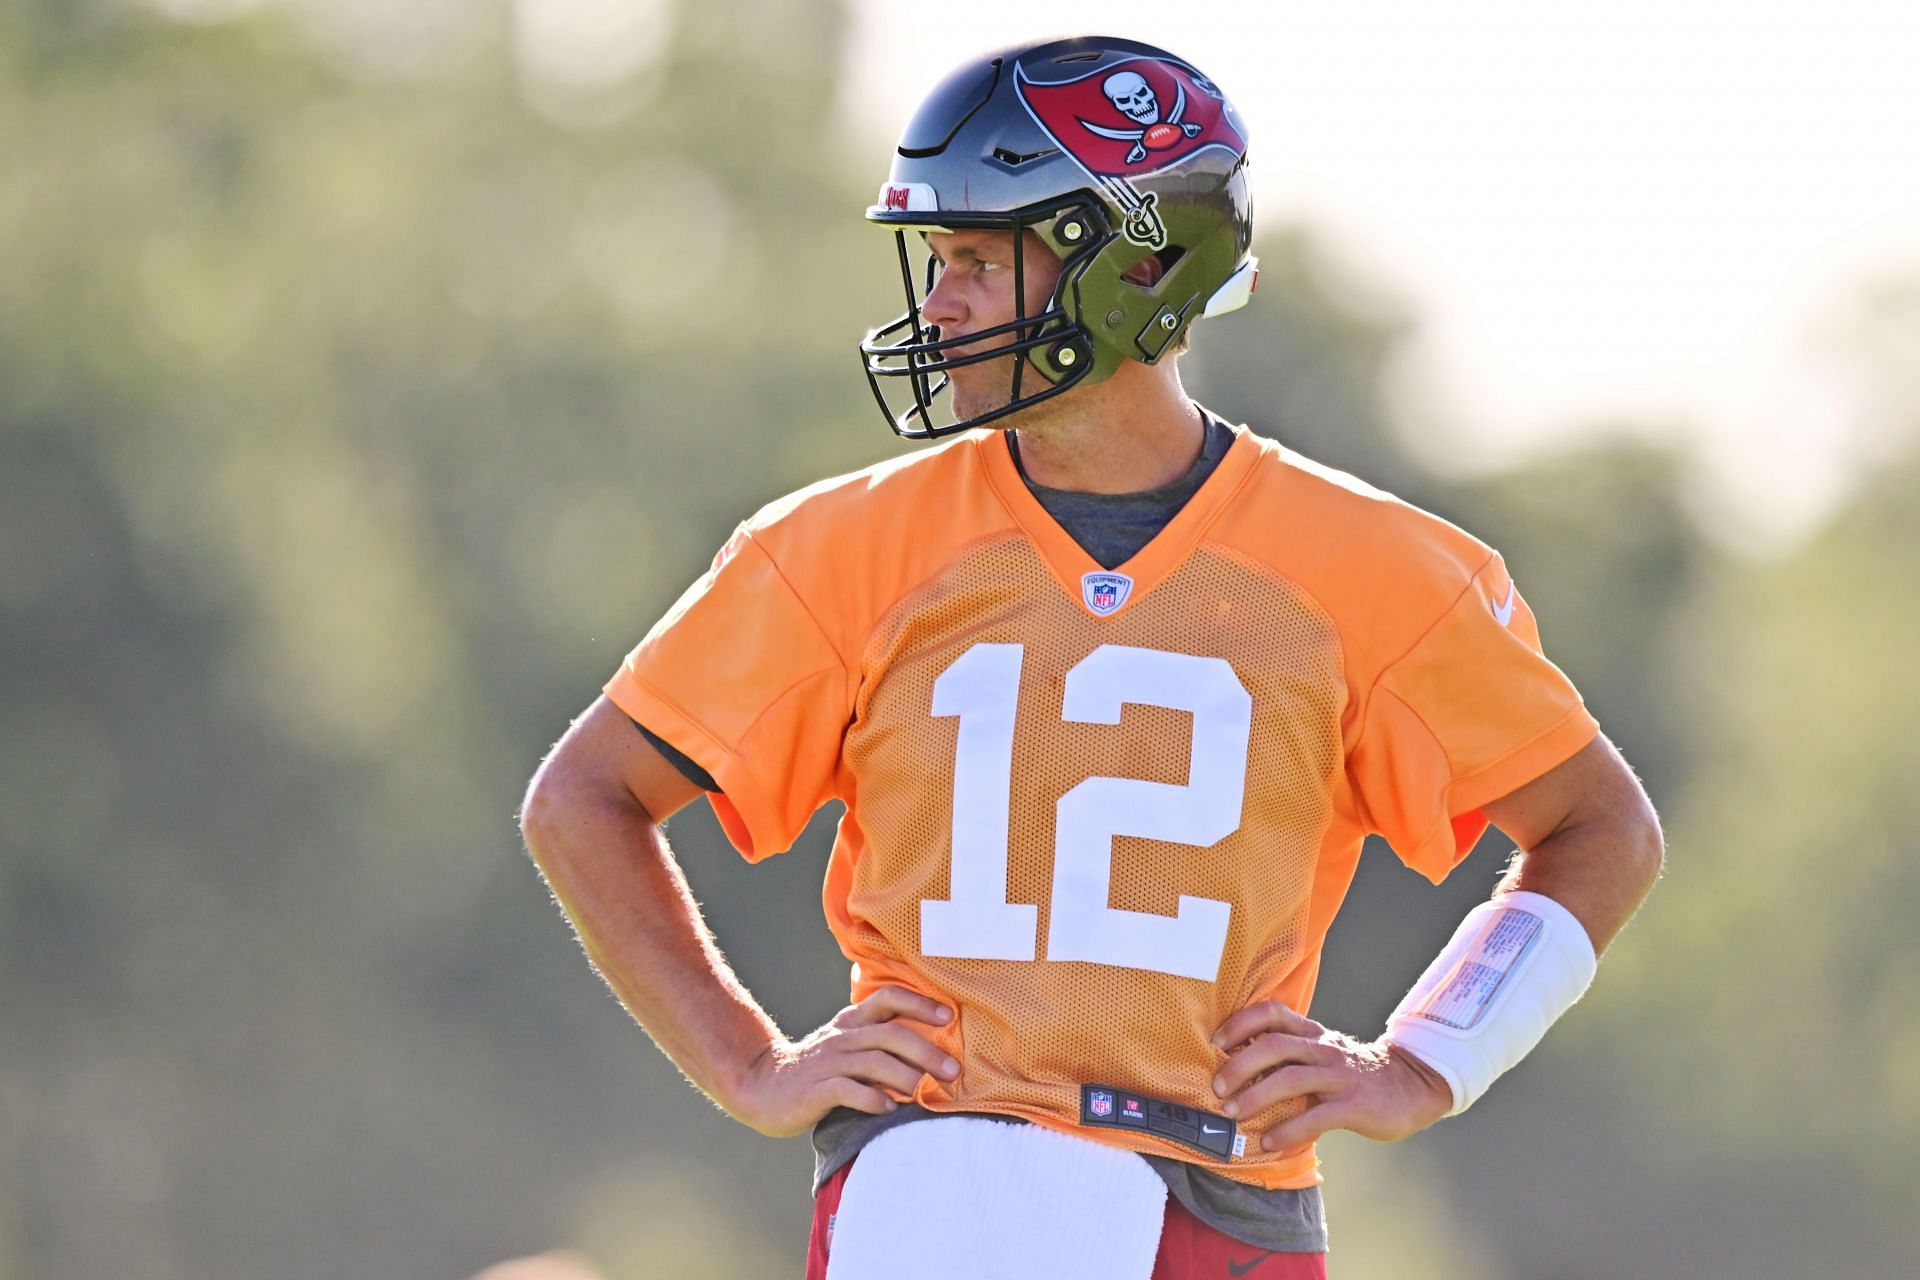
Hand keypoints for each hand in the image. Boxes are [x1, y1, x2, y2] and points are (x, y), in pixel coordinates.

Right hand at [727, 986, 959, 1137]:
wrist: (762, 1086)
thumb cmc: (816, 1070)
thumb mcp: (846, 1046)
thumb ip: (878, 1044)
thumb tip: (930, 1055)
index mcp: (852, 1022)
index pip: (887, 998)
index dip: (919, 1004)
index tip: (947, 1016)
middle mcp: (843, 1037)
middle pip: (890, 1034)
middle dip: (925, 1050)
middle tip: (952, 1070)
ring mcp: (829, 1062)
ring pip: (874, 1061)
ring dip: (906, 1076)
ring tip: (926, 1091)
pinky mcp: (816, 1090)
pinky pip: (848, 1090)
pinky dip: (873, 1099)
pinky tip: (890, 1108)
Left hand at [1209, 1002, 1452, 1152]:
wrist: (1412, 1086)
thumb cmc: (1354, 1073)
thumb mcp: (1323, 1052)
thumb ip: (1291, 1054)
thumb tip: (1240, 1067)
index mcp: (1312, 1033)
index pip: (1272, 1013)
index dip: (1240, 1023)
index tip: (1216, 1041)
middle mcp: (1323, 1049)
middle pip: (1274, 1045)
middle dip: (1239, 1065)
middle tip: (1218, 1086)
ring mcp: (1339, 1077)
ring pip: (1290, 1079)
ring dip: (1255, 1097)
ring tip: (1233, 1114)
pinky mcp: (1354, 1105)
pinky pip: (1315, 1117)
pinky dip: (1288, 1130)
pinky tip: (1270, 1141)